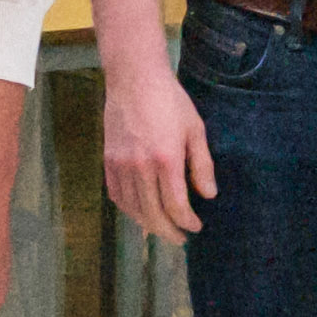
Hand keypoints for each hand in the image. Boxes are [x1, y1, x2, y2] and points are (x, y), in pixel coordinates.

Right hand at [99, 56, 215, 241]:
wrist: (134, 78)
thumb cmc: (170, 101)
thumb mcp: (195, 129)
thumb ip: (202, 165)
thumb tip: (209, 195)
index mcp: (166, 159)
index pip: (176, 206)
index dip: (187, 222)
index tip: (196, 226)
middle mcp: (140, 166)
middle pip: (153, 214)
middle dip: (169, 231)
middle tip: (181, 238)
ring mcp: (121, 164)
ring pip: (133, 209)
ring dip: (149, 224)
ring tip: (163, 228)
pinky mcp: (108, 161)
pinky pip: (117, 195)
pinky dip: (129, 210)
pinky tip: (141, 212)